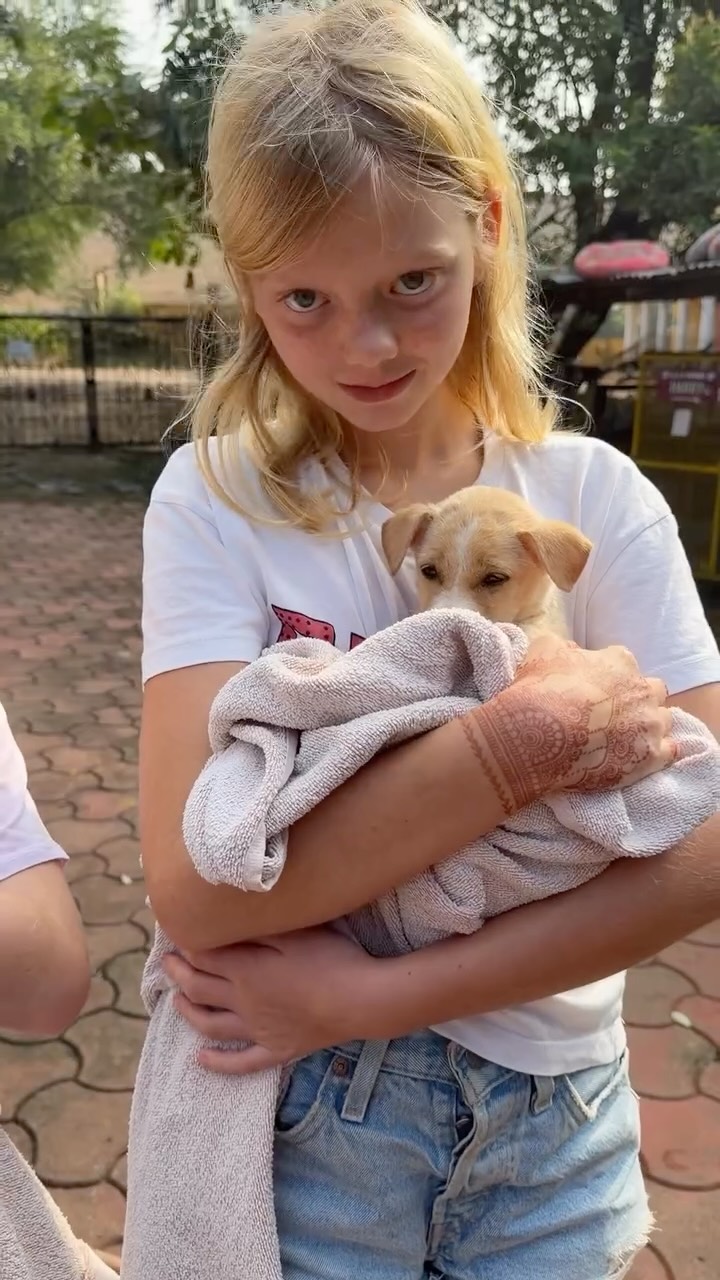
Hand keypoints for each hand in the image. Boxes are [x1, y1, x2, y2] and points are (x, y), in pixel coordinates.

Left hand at [163, 927, 384, 1073]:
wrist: (360, 1000)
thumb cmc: (330, 958)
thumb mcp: (293, 932)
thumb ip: (255, 929)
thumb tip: (222, 924)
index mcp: (246, 969)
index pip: (203, 957)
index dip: (185, 946)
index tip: (175, 934)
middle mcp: (243, 1001)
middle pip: (200, 988)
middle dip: (178, 974)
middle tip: (166, 963)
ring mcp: (258, 1030)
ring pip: (210, 1024)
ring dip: (188, 1012)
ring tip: (175, 1001)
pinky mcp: (276, 1050)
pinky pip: (241, 1062)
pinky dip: (218, 1063)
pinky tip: (201, 1060)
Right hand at [464, 634, 674, 812]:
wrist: (539, 736)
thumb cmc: (540, 690)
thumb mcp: (544, 649)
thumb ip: (564, 647)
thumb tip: (570, 651)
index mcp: (620, 661)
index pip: (623, 663)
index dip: (608, 677)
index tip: (593, 689)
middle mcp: (643, 690)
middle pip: (651, 691)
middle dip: (636, 699)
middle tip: (611, 712)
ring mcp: (650, 724)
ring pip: (662, 720)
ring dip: (647, 725)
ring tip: (622, 738)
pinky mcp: (650, 756)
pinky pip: (668, 751)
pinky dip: (657, 752)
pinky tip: (638, 755)